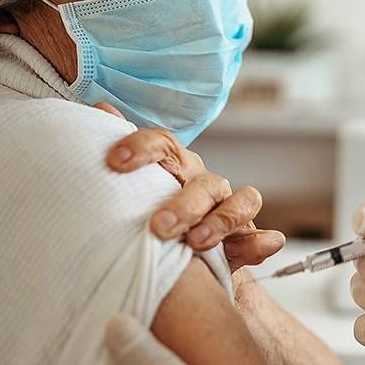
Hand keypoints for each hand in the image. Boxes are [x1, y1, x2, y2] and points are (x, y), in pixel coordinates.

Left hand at [94, 102, 284, 270]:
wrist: (177, 255)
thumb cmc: (152, 213)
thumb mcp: (133, 186)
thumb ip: (122, 153)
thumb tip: (102, 108)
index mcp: (177, 166)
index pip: (163, 145)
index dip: (142, 148)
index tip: (115, 162)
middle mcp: (206, 184)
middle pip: (203, 184)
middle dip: (183, 205)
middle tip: (158, 228)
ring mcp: (231, 209)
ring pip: (241, 202)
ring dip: (222, 221)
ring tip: (197, 243)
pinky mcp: (247, 239)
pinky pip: (263, 237)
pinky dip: (261, 242)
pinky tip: (254, 247)